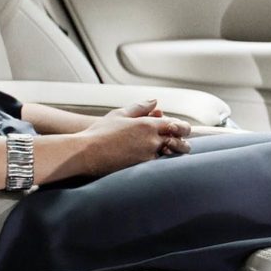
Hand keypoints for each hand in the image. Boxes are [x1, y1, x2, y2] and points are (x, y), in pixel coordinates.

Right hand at [75, 101, 191, 174]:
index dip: (182, 127)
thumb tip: (155, 102)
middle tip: (183, 144)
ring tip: (173, 153)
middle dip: (183, 143)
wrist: (86, 153)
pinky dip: (161, 163)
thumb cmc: (100, 132)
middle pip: (178, 142)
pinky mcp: (142, 169)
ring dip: (173, 154)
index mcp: (147, 125)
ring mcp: (148, 156)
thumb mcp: (120, 114)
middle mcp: (151, 140)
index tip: (183, 130)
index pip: (174, 125)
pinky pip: (158, 166)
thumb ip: (140, 107)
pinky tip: (159, 163)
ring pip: (170, 155)